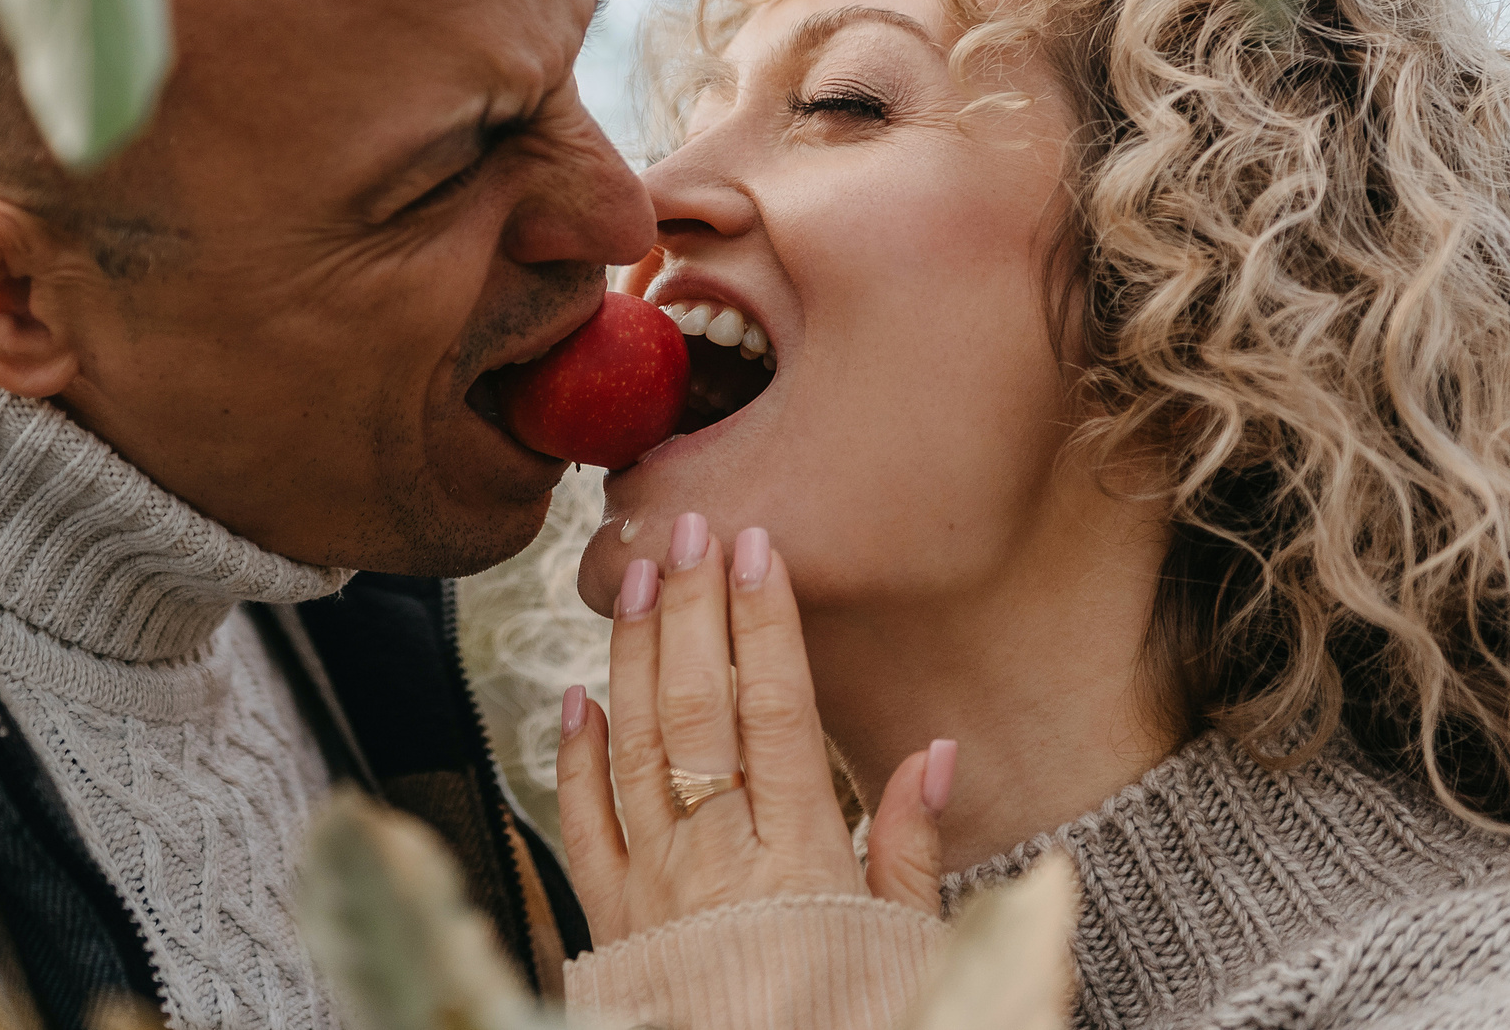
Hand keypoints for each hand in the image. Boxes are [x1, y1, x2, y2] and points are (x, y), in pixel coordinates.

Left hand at [555, 513, 955, 943]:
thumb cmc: (849, 1023)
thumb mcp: (906, 947)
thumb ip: (911, 847)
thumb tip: (935, 751)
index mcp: (797, 861)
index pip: (773, 713)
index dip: (763, 624)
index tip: (755, 549)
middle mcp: (714, 863)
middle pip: (695, 711)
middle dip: (689, 610)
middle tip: (684, 528)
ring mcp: (652, 890)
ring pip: (633, 748)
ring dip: (630, 656)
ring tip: (633, 578)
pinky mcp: (609, 924)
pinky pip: (580, 826)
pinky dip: (573, 756)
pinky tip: (575, 697)